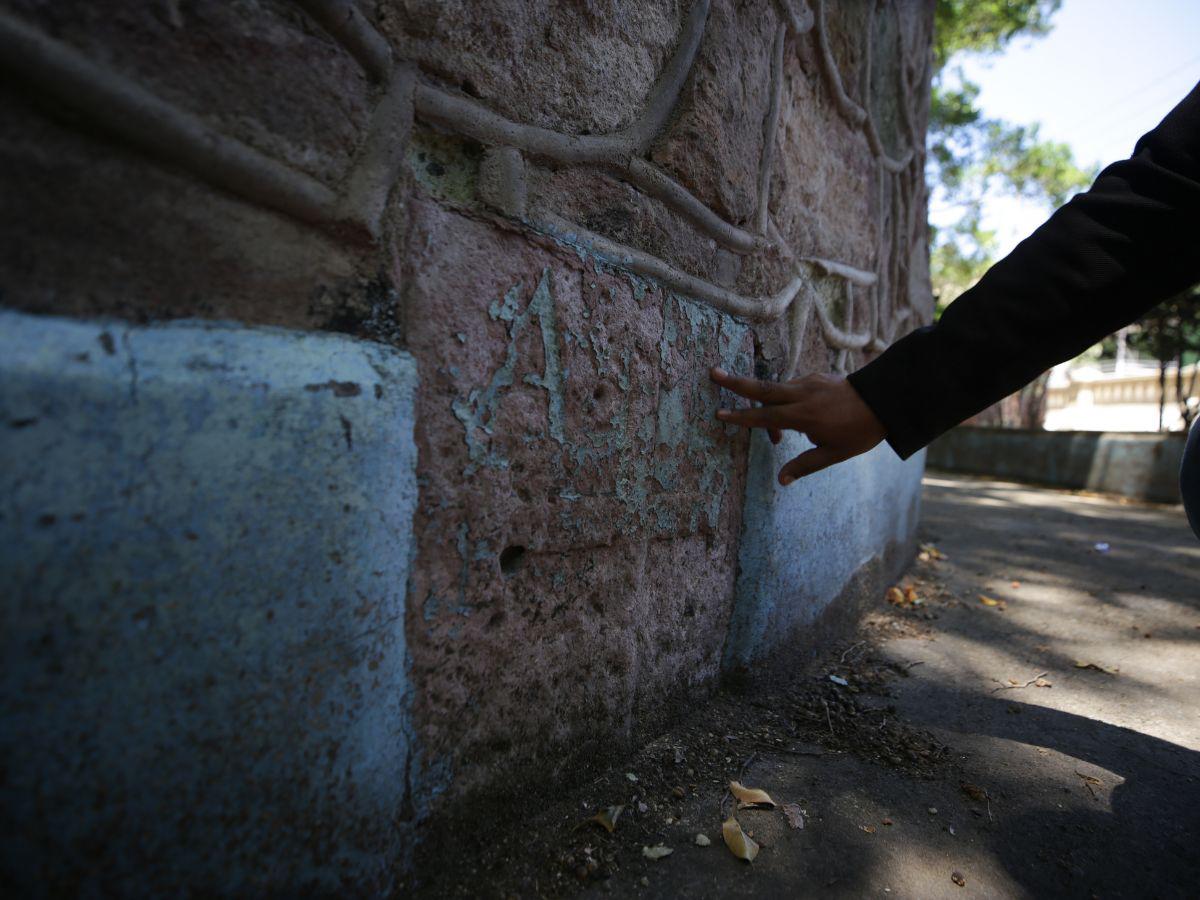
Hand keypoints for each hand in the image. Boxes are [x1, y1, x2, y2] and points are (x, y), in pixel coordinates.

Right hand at [710, 367, 885, 483]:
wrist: (885, 400)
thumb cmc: (859, 431)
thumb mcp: (834, 454)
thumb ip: (804, 465)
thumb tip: (781, 480)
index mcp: (803, 416)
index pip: (764, 416)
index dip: (741, 417)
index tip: (720, 413)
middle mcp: (801, 394)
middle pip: (762, 388)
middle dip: (735, 382)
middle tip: (713, 373)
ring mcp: (808, 382)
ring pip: (777, 389)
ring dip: (767, 406)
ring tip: (776, 439)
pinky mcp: (816, 377)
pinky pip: (792, 388)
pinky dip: (786, 402)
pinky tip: (799, 421)